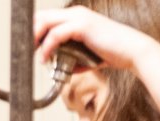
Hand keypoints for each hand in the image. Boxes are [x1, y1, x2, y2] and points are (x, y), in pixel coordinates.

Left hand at [34, 6, 157, 71]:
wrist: (131, 52)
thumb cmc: (113, 53)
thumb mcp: (89, 55)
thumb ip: (75, 57)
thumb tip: (65, 68)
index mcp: (76, 16)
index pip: (47, 18)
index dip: (35, 32)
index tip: (31, 48)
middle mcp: (75, 13)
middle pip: (41, 17)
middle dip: (31, 35)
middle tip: (28, 53)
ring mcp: (78, 17)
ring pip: (45, 22)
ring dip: (36, 41)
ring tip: (36, 57)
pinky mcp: (81, 26)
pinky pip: (55, 35)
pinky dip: (47, 48)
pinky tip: (46, 59)